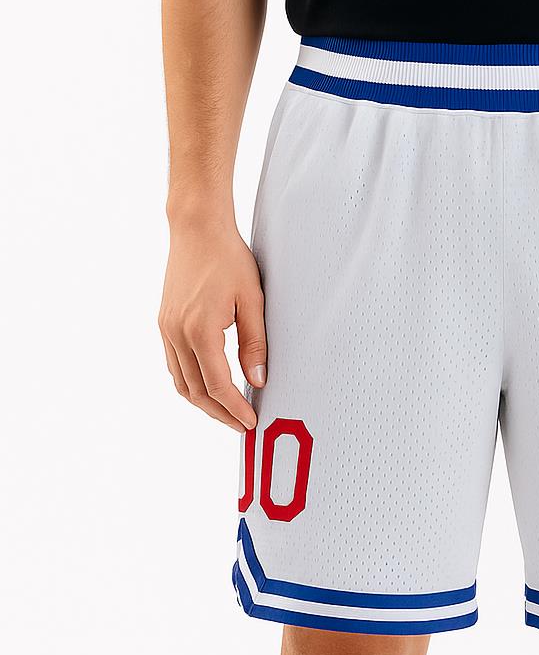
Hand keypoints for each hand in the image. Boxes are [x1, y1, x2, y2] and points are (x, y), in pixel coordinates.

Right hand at [158, 219, 263, 431]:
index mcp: (200, 331)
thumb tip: (258, 381)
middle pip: (195, 391)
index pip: (217, 386)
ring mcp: (166, 329)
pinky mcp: (164, 322)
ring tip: (226, 413)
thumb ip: (255, 343)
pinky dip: (190, 382)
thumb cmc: (229, 258)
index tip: (250, 423)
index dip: (234, 410)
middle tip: (241, 426)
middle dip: (219, 414)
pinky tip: (208, 385)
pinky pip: (174, 364)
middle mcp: (177, 334)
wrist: (197, 229)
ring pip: (181, 381)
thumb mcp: (253, 300)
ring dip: (203, 402)